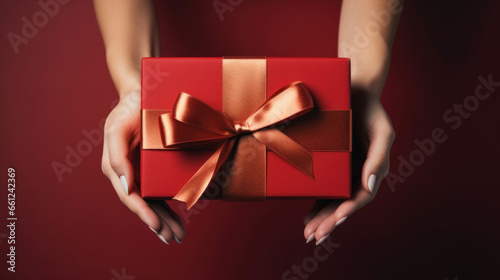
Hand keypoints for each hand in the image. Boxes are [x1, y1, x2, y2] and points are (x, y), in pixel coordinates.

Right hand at [101, 91, 185, 244]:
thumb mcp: (117, 129)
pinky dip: (171, 203)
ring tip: (179, 234)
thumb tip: (126, 186)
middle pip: (145, 204)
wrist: (143, 95)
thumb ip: (117, 157)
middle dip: (159, 223)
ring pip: (155, 200)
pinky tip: (180, 215)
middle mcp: (129, 173)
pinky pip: (163, 188)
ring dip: (167, 219)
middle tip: (174, 238)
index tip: (157, 226)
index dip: (144, 213)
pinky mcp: (155, 166)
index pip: (130, 197)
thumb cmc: (127, 110)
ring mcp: (143, 171)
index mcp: (116, 167)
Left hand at [303, 88, 394, 244]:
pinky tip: (307, 215)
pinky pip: (323, 187)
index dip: (348, 209)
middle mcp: (359, 173)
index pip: (361, 196)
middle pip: (344, 203)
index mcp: (373, 169)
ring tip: (308, 232)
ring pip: (332, 200)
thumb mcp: (382, 130)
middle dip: (330, 221)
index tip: (336, 220)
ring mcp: (345, 171)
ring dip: (321, 218)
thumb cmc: (371, 110)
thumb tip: (371, 184)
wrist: (354, 89)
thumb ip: (379, 157)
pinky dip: (315, 201)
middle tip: (314, 237)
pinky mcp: (332, 165)